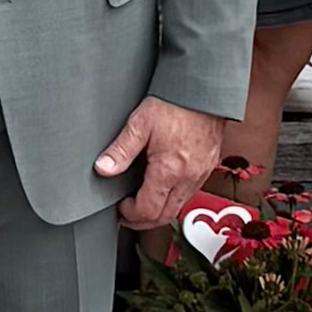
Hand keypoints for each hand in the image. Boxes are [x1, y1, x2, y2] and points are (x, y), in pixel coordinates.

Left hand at [98, 93, 226, 231]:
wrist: (203, 90)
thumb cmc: (175, 102)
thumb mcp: (140, 123)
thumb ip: (120, 149)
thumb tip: (104, 168)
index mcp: (169, 170)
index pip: (148, 210)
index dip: (130, 215)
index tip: (120, 209)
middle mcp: (188, 177)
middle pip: (164, 216)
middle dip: (143, 221)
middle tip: (127, 215)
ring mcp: (200, 174)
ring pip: (179, 208)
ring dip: (159, 212)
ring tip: (142, 204)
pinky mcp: (208, 167)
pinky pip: (190, 194)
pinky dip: (173, 199)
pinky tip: (163, 189)